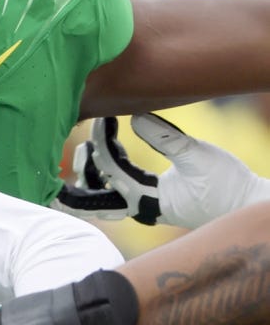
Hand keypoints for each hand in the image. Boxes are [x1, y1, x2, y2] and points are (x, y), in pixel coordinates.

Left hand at [54, 114, 269, 227]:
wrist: (242, 203)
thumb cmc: (225, 184)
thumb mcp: (197, 155)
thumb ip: (165, 137)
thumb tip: (134, 118)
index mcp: (146, 199)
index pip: (112, 169)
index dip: (103, 142)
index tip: (100, 119)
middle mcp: (138, 207)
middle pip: (95, 194)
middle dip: (83, 171)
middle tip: (81, 145)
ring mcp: (141, 206)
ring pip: (102, 195)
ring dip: (90, 175)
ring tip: (84, 151)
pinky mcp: (148, 200)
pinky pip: (115, 191)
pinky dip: (103, 176)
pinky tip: (100, 156)